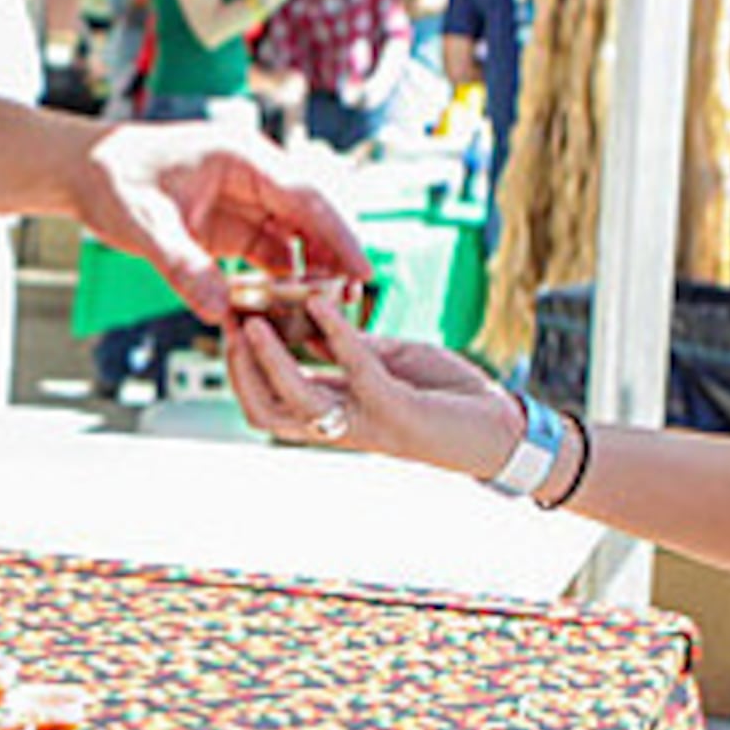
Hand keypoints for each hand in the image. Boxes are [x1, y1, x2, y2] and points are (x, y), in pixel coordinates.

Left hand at [80, 124, 368, 321]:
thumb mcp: (144, 223)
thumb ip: (182, 266)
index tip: (363, 273)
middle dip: (331, 261)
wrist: (81, 170)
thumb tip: (220, 312)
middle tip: (345, 308)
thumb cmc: (110, 176)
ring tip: (318, 318)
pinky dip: (279, 283)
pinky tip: (281, 313)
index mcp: (243, 157)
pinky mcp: (232, 225)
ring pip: (295, 241)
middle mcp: (253, 175)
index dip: (340, 237)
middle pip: (311, 219)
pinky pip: (269, 256)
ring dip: (308, 276)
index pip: (307, 198)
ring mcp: (245, 201)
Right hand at [222, 290, 523, 477]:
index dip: (240, 365)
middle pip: (265, 411)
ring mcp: (366, 421)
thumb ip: (347, 346)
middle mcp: (341, 424)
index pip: (268, 398)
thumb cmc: (447, 395)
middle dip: (238, 369)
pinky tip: (321, 301)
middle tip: (226, 323)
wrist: (502, 428)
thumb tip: (306, 319)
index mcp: (335, 412)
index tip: (227, 321)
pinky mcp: (397, 410)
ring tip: (251, 320)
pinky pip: (356, 369)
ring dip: (267, 359)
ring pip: (295, 401)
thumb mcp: (388, 361)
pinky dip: (334, 332)